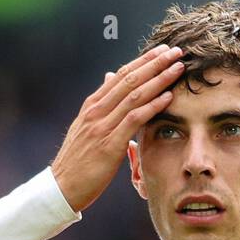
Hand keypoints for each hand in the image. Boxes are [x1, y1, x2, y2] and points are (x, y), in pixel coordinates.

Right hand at [50, 45, 184, 212]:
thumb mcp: (85, 129)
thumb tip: (109, 78)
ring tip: (177, 68)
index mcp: (92, 106)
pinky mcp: (109, 144)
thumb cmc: (76, 162)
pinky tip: (168, 97)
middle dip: (154, 63)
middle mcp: (96, 111)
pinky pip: (134, 119)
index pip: (121, 76)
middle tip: (175, 51)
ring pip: (134, 95)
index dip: (143, 61)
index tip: (161, 51)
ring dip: (158, 79)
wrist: (61, 188)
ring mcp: (102, 126)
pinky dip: (153, 106)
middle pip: (130, 79)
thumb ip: (100, 105)